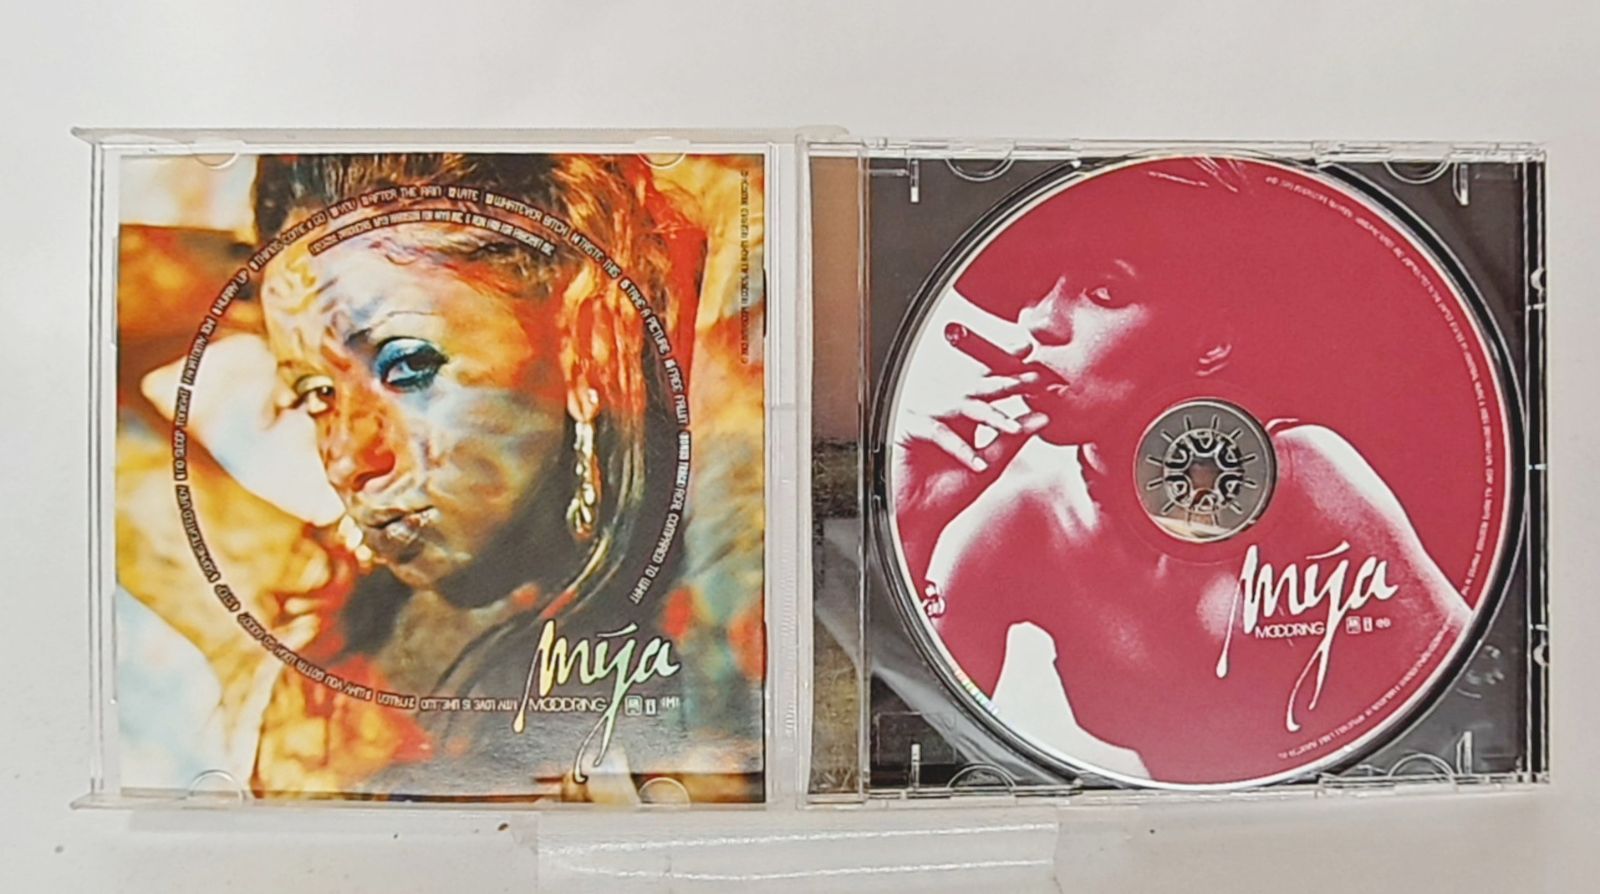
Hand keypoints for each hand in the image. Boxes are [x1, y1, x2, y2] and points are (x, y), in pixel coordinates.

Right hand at [891, 372, 1049, 578]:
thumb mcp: (991, 464)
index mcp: (964, 416)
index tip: (1033, 362)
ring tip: (1013, 427)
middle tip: (1029, 378)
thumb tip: (1043, 416)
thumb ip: (1013, 438)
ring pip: (961, 405)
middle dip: (1004, 382)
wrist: (920, 517)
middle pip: (976, 388)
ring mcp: (926, 416)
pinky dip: (960, 449)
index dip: (1010, 374)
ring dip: (989, 415)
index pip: (988, 389)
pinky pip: (938, 431)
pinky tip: (978, 465)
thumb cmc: (949, 493)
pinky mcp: (909, 428)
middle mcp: (945, 412)